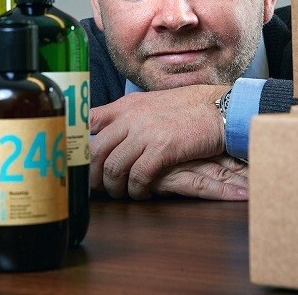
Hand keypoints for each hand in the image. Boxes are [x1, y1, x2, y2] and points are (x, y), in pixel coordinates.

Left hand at [90, 84, 229, 199]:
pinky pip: (137, 177)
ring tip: (121, 193)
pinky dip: (136, 191)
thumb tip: (112, 132)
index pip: (88, 121)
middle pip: (96, 151)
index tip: (79, 161)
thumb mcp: (151, 104)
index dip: (79, 144)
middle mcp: (130, 117)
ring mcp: (145, 133)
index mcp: (125, 105)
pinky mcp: (162, 149)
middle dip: (93, 175)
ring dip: (114, 187)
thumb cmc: (188, 109)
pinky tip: (141, 194)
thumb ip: (130, 116)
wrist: (218, 108)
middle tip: (98, 188)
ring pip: (113, 167)